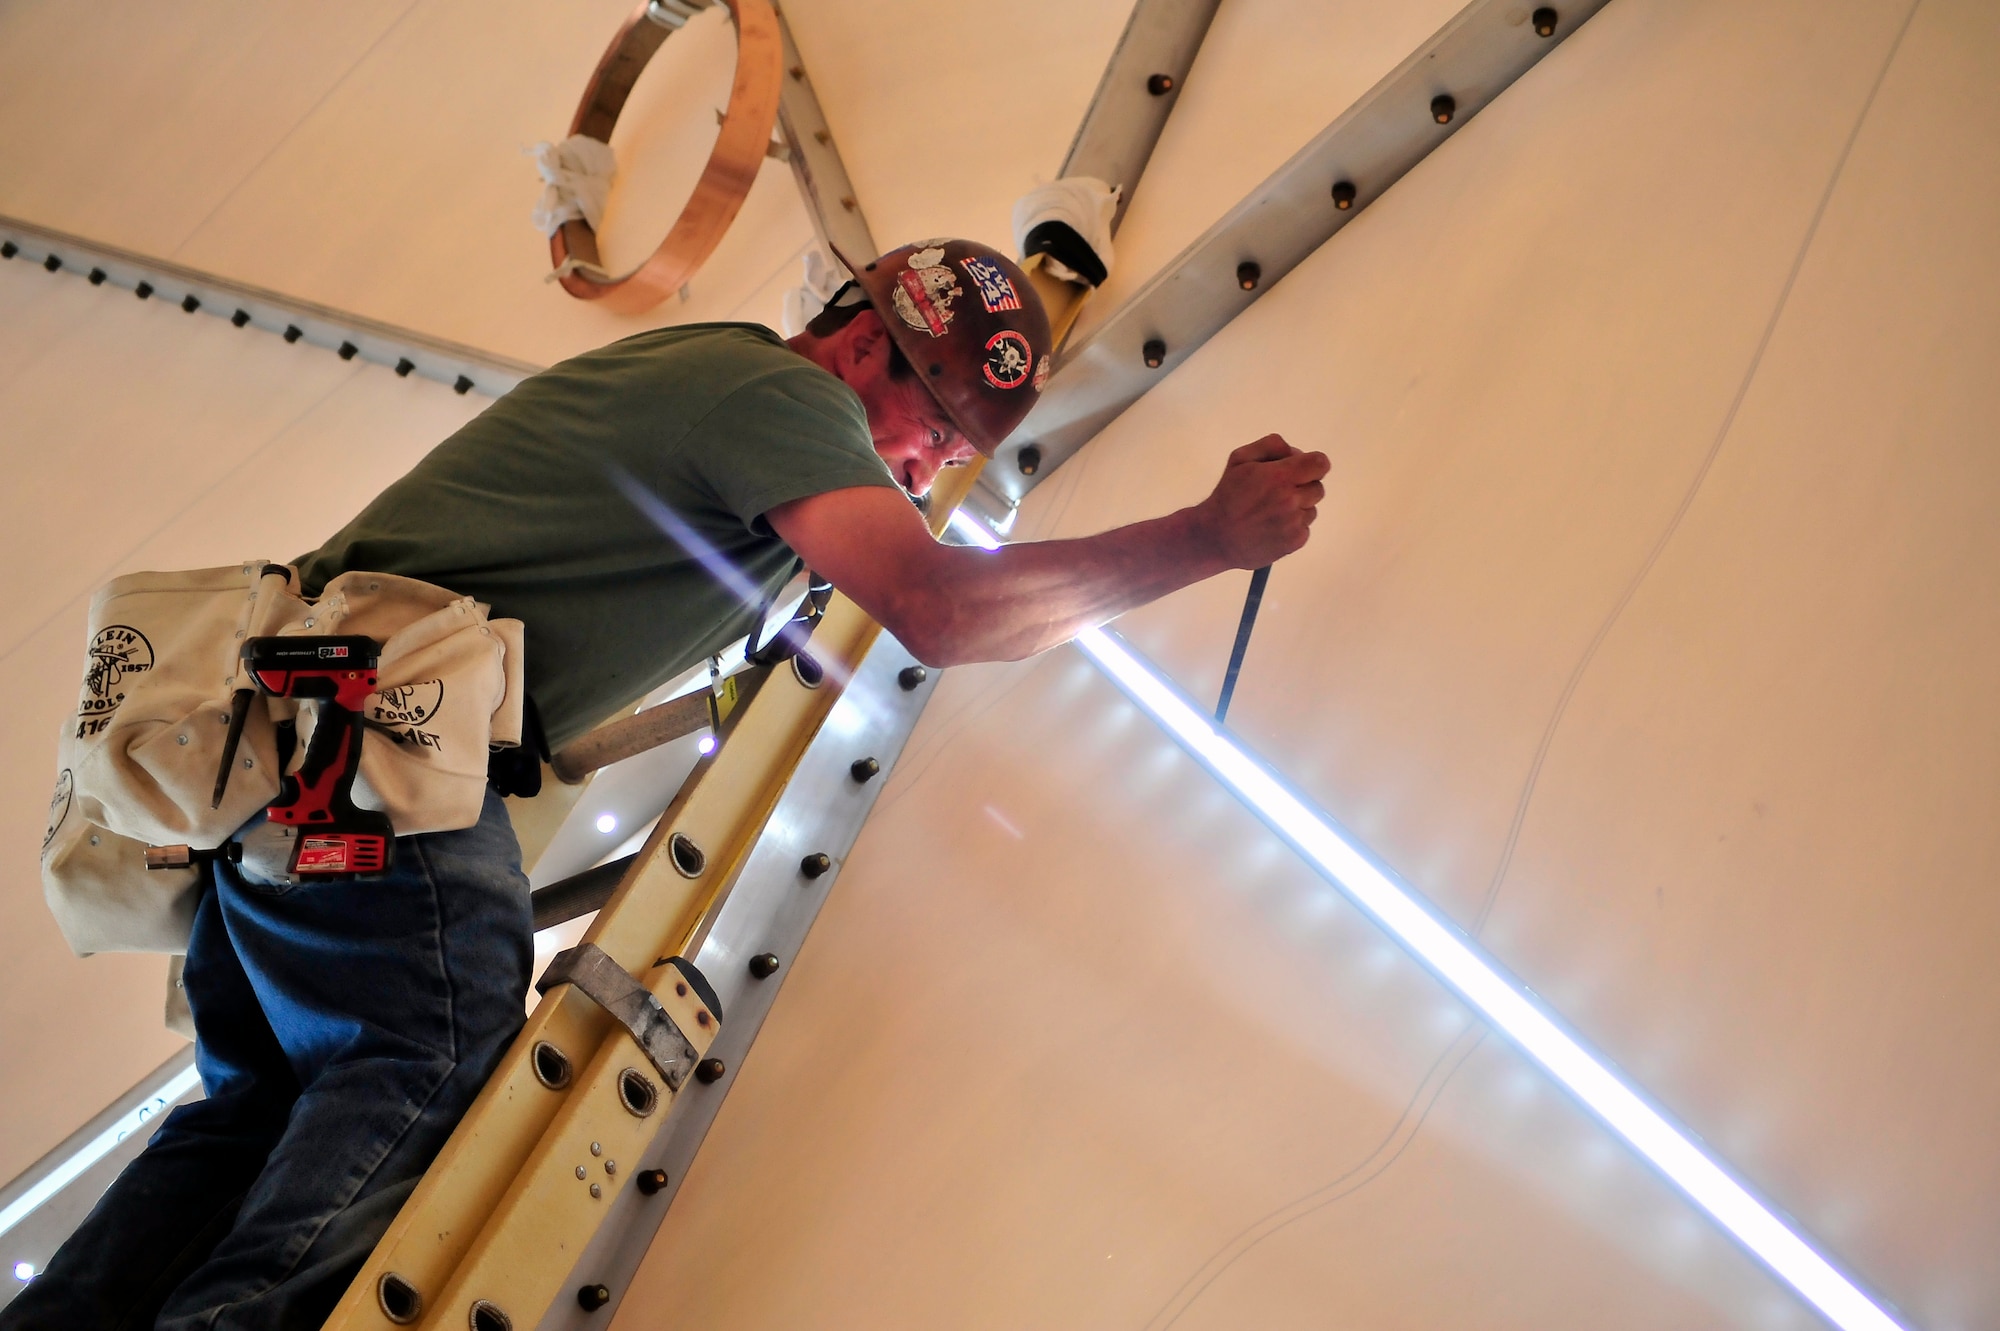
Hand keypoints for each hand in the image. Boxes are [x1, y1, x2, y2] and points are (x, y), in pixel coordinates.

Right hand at [1191, 434, 1327, 568]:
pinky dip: (1293, 526)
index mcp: (1280, 477)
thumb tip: (1295, 453)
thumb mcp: (1240, 458)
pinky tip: (1274, 526)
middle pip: (1317, 487)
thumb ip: (1270, 446)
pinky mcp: (1295, 542)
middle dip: (1303, 486)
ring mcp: (1295, 523)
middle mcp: (1292, 500)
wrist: (1216, 537)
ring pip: (1312, 508)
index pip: (1320, 464)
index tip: (1301, 469)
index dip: (1313, 464)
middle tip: (1280, 491)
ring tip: (1273, 511)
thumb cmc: (1228, 495)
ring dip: (1298, 507)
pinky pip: (1305, 528)